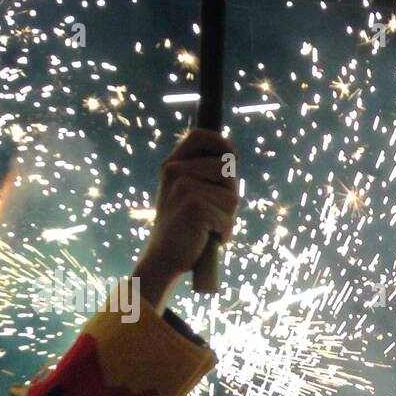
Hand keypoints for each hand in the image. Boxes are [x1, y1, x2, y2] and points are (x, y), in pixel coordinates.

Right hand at [134, 130, 239, 298]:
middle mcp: (176, 171)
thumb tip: (232, 157)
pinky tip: (206, 238)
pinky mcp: (196, 205)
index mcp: (172, 165)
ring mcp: (184, 187)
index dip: (221, 142)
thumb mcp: (189, 195)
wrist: (163, 260)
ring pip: (232, 194)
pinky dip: (224, 232)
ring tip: (207, 226)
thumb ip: (205, 175)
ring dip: (227, 215)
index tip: (232, 158)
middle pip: (227, 167)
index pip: (201, 135)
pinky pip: (228, 216)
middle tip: (211, 213)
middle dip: (229, 192)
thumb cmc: (184, 229)